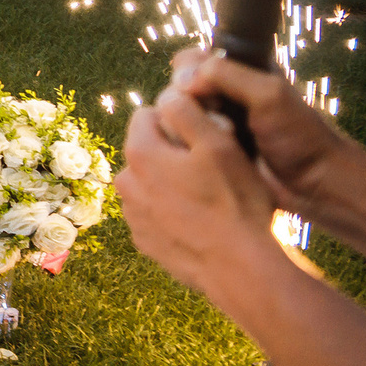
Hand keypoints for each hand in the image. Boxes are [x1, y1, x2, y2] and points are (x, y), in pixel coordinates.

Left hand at [115, 87, 283, 298]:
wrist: (240, 269)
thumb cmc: (235, 202)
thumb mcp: (218, 144)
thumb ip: (186, 111)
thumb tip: (165, 96)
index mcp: (139, 153)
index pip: (147, 114)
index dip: (179, 120)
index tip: (205, 137)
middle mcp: (125, 182)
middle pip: (148, 149)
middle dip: (174, 152)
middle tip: (212, 169)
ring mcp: (132, 215)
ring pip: (152, 182)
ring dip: (173, 183)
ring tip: (210, 199)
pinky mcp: (144, 240)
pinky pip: (156, 213)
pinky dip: (173, 212)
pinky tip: (201, 222)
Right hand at [163, 47, 365, 247]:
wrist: (313, 184)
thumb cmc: (299, 135)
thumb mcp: (268, 94)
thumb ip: (225, 74)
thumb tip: (181, 79)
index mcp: (238, 72)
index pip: (190, 60)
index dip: (189, 72)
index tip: (205, 90)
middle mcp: (219, 95)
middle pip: (176, 88)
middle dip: (194, 104)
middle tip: (226, 120)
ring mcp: (211, 124)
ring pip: (172, 116)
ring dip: (194, 128)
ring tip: (228, 139)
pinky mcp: (206, 150)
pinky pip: (179, 141)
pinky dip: (189, 145)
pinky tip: (210, 153)